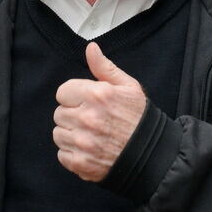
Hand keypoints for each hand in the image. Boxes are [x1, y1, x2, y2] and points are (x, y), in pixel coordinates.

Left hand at [53, 42, 146, 181]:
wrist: (152, 155)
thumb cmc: (139, 119)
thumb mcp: (128, 87)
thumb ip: (104, 67)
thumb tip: (90, 48)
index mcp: (97, 95)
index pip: (63, 92)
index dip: (74, 97)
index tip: (86, 103)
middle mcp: (87, 118)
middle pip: (59, 113)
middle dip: (73, 115)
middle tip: (92, 121)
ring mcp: (83, 142)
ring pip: (58, 134)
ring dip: (71, 135)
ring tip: (91, 136)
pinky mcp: (81, 162)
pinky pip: (62, 154)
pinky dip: (73, 154)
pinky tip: (89, 150)